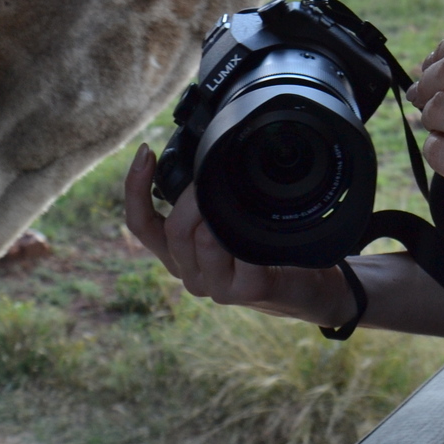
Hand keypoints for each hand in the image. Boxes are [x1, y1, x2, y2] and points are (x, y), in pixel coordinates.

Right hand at [121, 145, 352, 325]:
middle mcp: (191, 273)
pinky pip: (240, 251)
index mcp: (180, 255)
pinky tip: (259, 223)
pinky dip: (248, 230)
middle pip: (173, 230)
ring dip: (219, 212)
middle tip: (214, 175)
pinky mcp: (247, 290)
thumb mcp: (228, 223)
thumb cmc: (266, 249)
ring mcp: (217, 286)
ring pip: (203, 239)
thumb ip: (207, 202)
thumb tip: (203, 154)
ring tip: (241, 196)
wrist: (308, 288)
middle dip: (192, 196)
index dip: (134, 189)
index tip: (144, 153)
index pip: (141, 225)